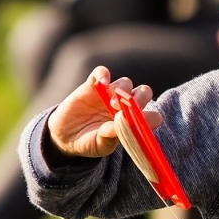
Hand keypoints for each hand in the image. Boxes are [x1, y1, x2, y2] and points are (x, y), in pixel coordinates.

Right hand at [46, 66, 160, 158]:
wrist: (65, 136)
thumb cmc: (88, 143)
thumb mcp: (99, 146)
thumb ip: (109, 138)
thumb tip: (118, 127)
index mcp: (133, 122)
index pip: (153, 116)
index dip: (149, 118)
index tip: (138, 123)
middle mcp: (125, 106)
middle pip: (144, 93)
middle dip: (140, 99)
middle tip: (127, 109)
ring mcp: (109, 94)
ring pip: (126, 83)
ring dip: (122, 91)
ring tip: (110, 104)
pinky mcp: (93, 86)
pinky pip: (102, 73)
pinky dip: (103, 75)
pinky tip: (100, 84)